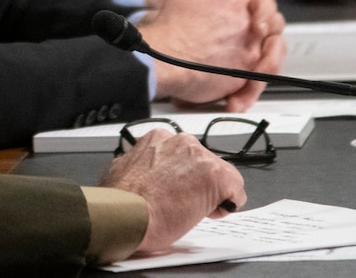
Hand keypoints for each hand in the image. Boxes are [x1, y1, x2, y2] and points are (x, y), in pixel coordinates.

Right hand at [100, 127, 246, 253]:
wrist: (126, 217)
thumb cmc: (120, 203)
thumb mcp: (123, 173)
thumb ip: (138, 168)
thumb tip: (142, 179)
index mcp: (156, 138)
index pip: (181, 154)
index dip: (180, 177)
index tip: (174, 191)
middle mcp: (180, 142)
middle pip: (201, 162)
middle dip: (196, 182)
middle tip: (182, 202)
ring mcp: (200, 157)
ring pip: (219, 174)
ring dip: (210, 192)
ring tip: (192, 210)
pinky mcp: (216, 176)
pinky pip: (235, 190)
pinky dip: (228, 204)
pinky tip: (210, 213)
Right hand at [140, 0, 284, 107]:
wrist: (161, 60)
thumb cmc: (167, 33)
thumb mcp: (183, 0)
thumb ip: (205, 2)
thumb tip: (201, 5)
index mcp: (234, 2)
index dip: (255, 1)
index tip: (250, 7)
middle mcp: (248, 27)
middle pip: (274, 22)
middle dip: (266, 27)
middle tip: (255, 33)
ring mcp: (249, 52)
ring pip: (274, 52)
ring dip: (267, 57)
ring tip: (252, 64)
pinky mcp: (244, 77)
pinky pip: (258, 81)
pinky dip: (249, 88)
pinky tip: (236, 93)